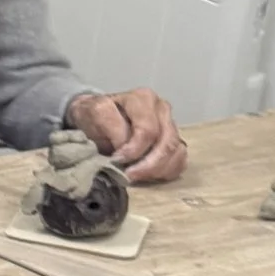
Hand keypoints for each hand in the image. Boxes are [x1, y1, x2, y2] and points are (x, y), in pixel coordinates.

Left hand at [65, 88, 187, 182]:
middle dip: (148, 165)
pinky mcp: (175, 141)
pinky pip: (180, 160)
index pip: (147, 130)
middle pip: (166, 143)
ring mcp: (171, 125)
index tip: (116, 161)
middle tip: (129, 176)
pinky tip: (149, 176)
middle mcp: (162, 110)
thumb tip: (124, 144)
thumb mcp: (93, 113)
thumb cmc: (95, 116)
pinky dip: (167, 171)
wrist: (96, 118)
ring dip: (157, 170)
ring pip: (176, 152)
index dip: (133, 150)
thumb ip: (109, 123)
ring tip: (137, 177)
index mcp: (143, 98)